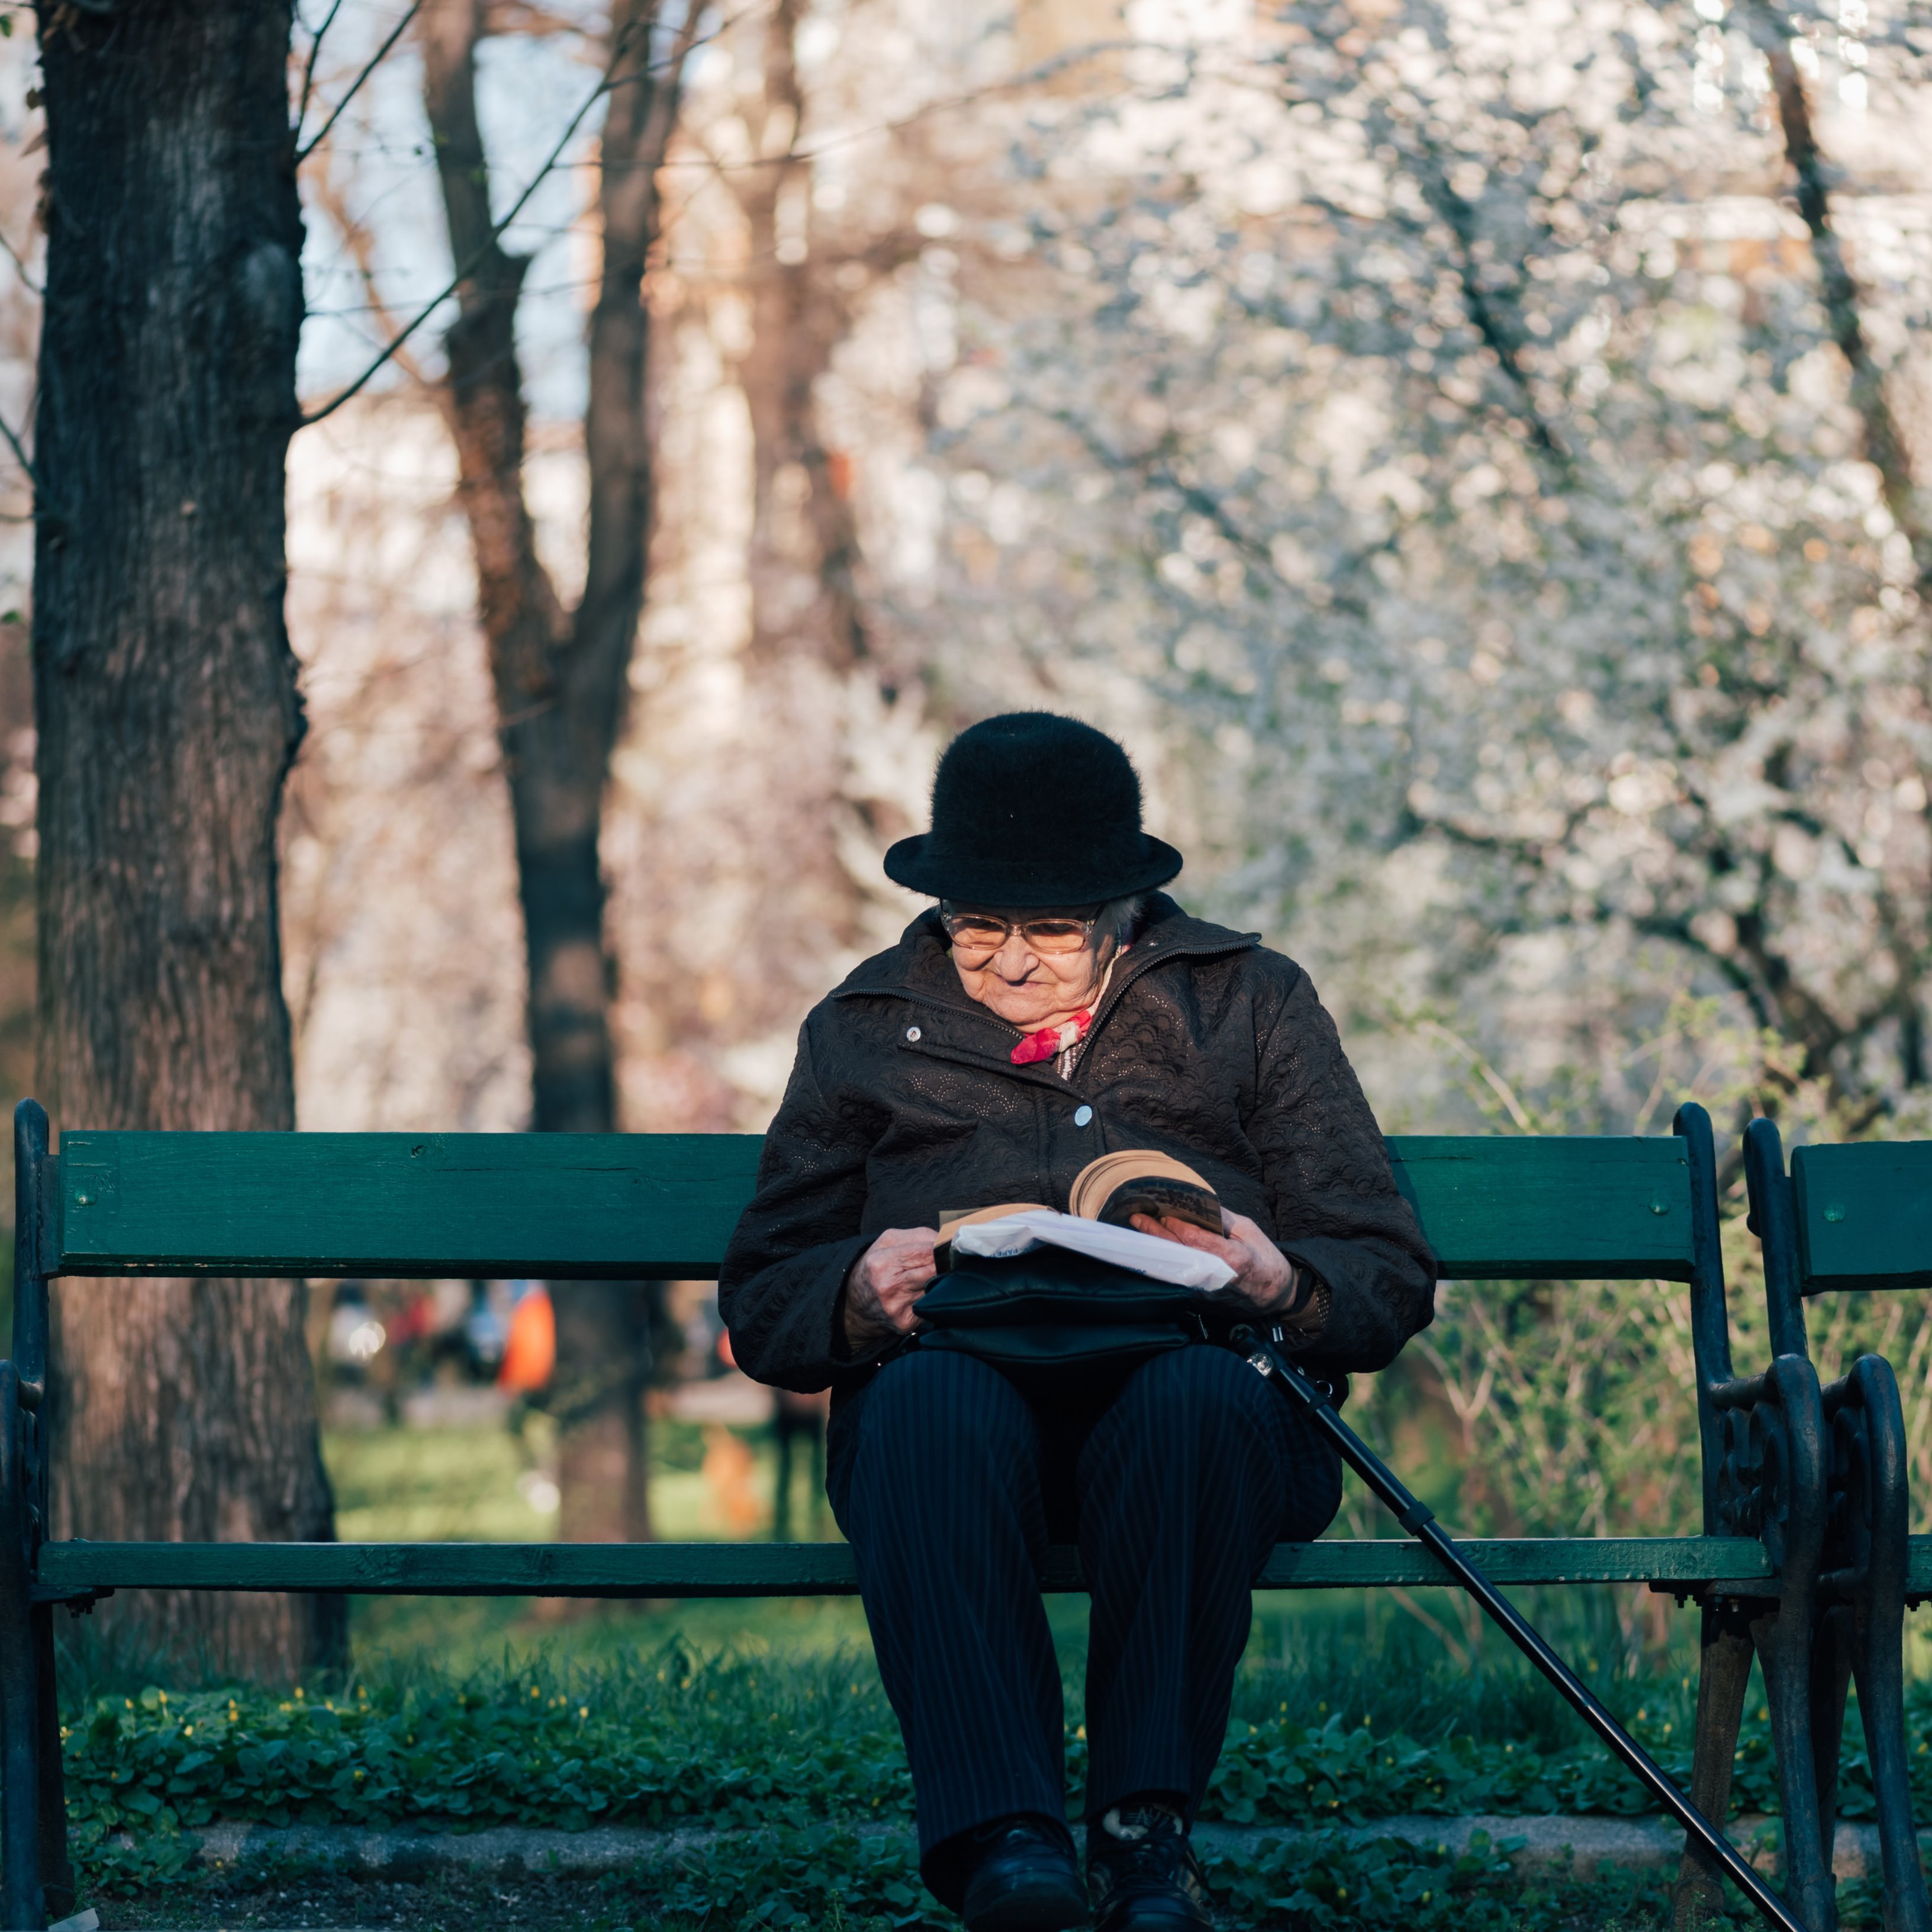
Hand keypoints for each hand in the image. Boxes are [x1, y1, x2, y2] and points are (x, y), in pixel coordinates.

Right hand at [844, 1227, 938, 1347]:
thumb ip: (918, 1236)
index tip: (947, 1249)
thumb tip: (946, 1241)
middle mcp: (889, 1286)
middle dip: (943, 1265)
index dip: (941, 1249)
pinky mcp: (905, 1322)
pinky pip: (930, 1305)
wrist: (854, 1304)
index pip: (927, 1252)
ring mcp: (898, 1307)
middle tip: (946, 1262)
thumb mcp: (887, 1242)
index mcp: (882, 1263)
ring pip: (936, 1288)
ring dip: (938, 1281)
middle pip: (934, 1271)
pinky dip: (931, 1298)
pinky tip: (921, 1294)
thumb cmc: (875, 1268)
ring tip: (930, 1277)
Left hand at [1129, 1207, 1302, 1318]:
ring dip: (1155, 1250)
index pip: (1193, 1239)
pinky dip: (1165, 1264)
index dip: (1174, 1225)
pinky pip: (1177, 1279)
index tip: (1160, 1212)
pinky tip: (1154, 1251)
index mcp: (1232, 1258)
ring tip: (1140, 1232)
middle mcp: (1215, 1278)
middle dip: (1154, 1235)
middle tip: (1137, 1219)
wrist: (1275, 1296)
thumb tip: (1194, 1205)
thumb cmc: (1264, 1259)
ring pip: (1173, 1269)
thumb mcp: (1249, 1230)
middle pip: (1177, 1254)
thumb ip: (1221, 1218)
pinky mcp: (1201, 1302)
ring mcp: (1206, 1293)